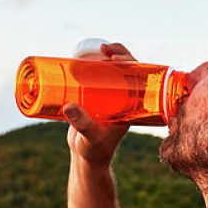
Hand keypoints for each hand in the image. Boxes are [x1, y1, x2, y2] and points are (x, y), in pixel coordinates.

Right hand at [64, 43, 136, 165]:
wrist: (86, 158)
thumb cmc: (94, 150)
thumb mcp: (90, 136)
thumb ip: (82, 124)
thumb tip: (68, 106)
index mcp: (130, 104)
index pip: (138, 76)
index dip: (131, 61)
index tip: (116, 56)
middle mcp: (121, 98)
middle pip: (125, 68)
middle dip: (117, 53)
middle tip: (102, 48)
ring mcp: (107, 97)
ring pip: (108, 70)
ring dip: (101, 56)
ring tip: (88, 50)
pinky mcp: (93, 98)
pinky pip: (93, 77)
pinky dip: (88, 65)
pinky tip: (78, 57)